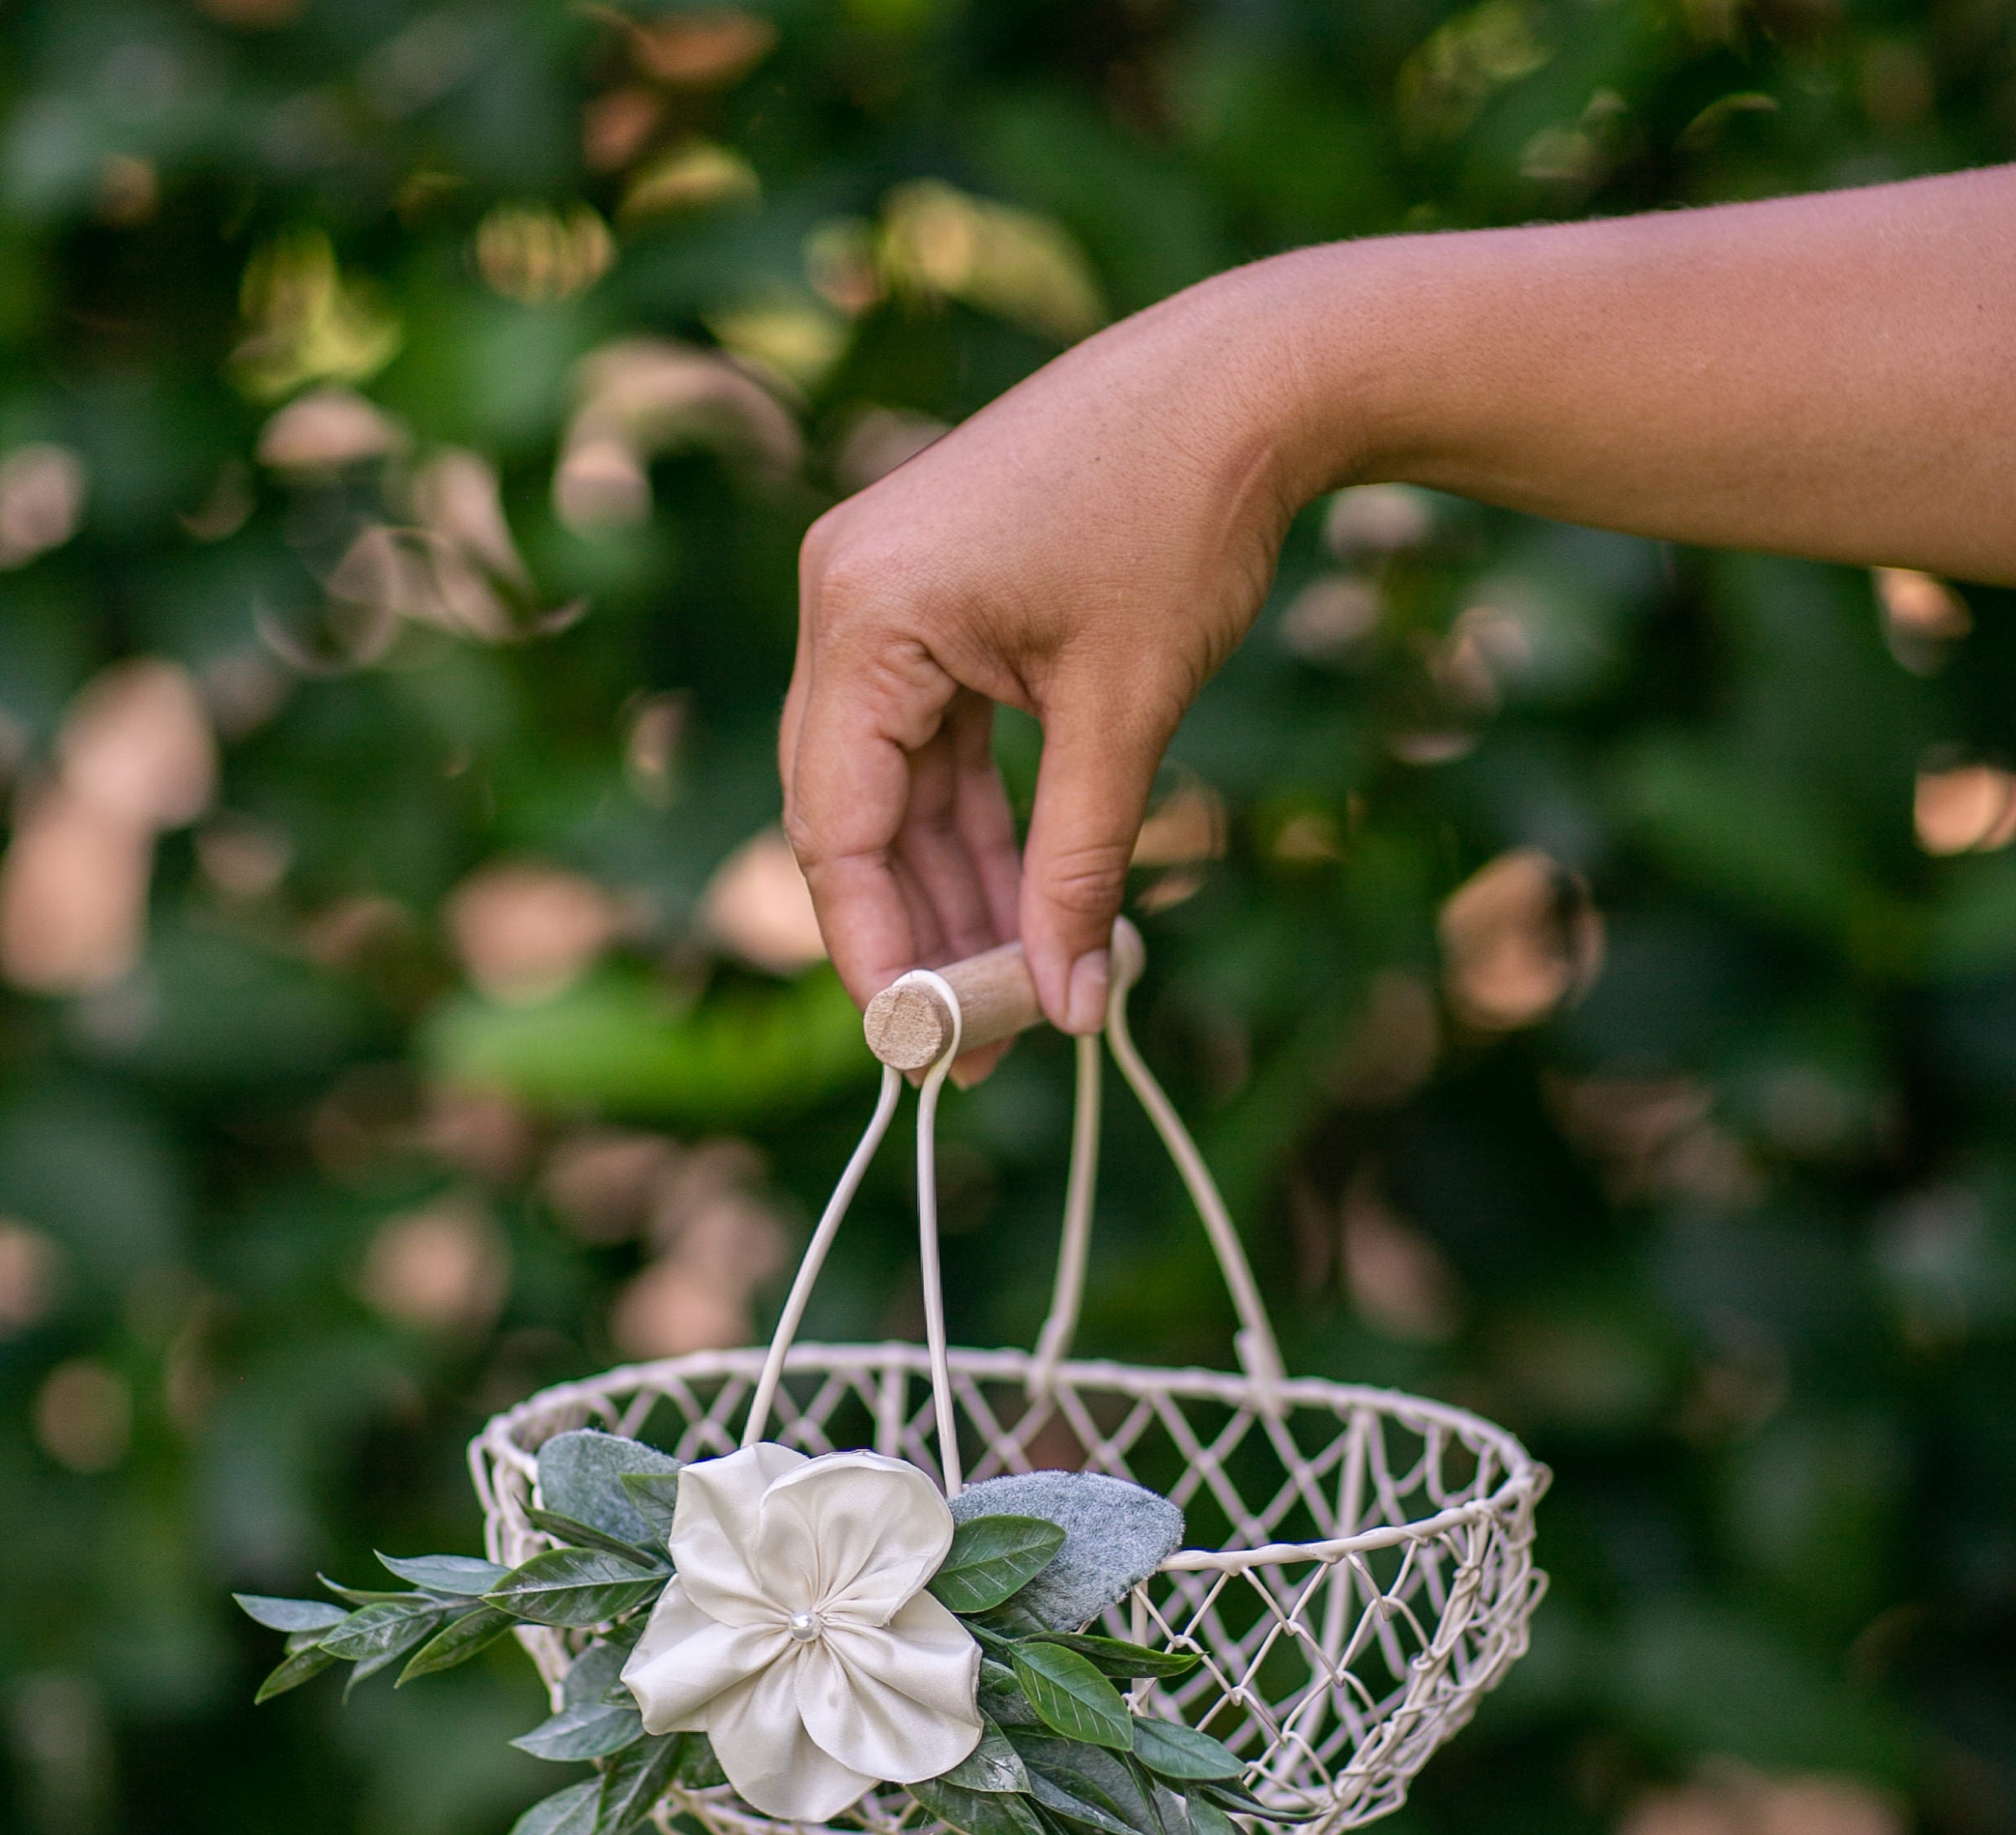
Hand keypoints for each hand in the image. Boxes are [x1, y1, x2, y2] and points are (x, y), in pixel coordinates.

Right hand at [779, 264, 1319, 1032]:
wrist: (1248, 376)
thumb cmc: (1184, 519)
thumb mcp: (1126, 715)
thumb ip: (1079, 868)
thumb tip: (1063, 1006)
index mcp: (866, 611)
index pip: (836, 823)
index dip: (872, 945)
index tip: (921, 1042)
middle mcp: (846, 596)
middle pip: (852, 812)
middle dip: (918, 930)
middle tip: (973, 1041)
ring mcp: (883, 592)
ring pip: (897, 789)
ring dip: (954, 888)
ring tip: (1013, 994)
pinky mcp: (932, 598)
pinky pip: (935, 743)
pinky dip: (980, 823)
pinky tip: (1023, 907)